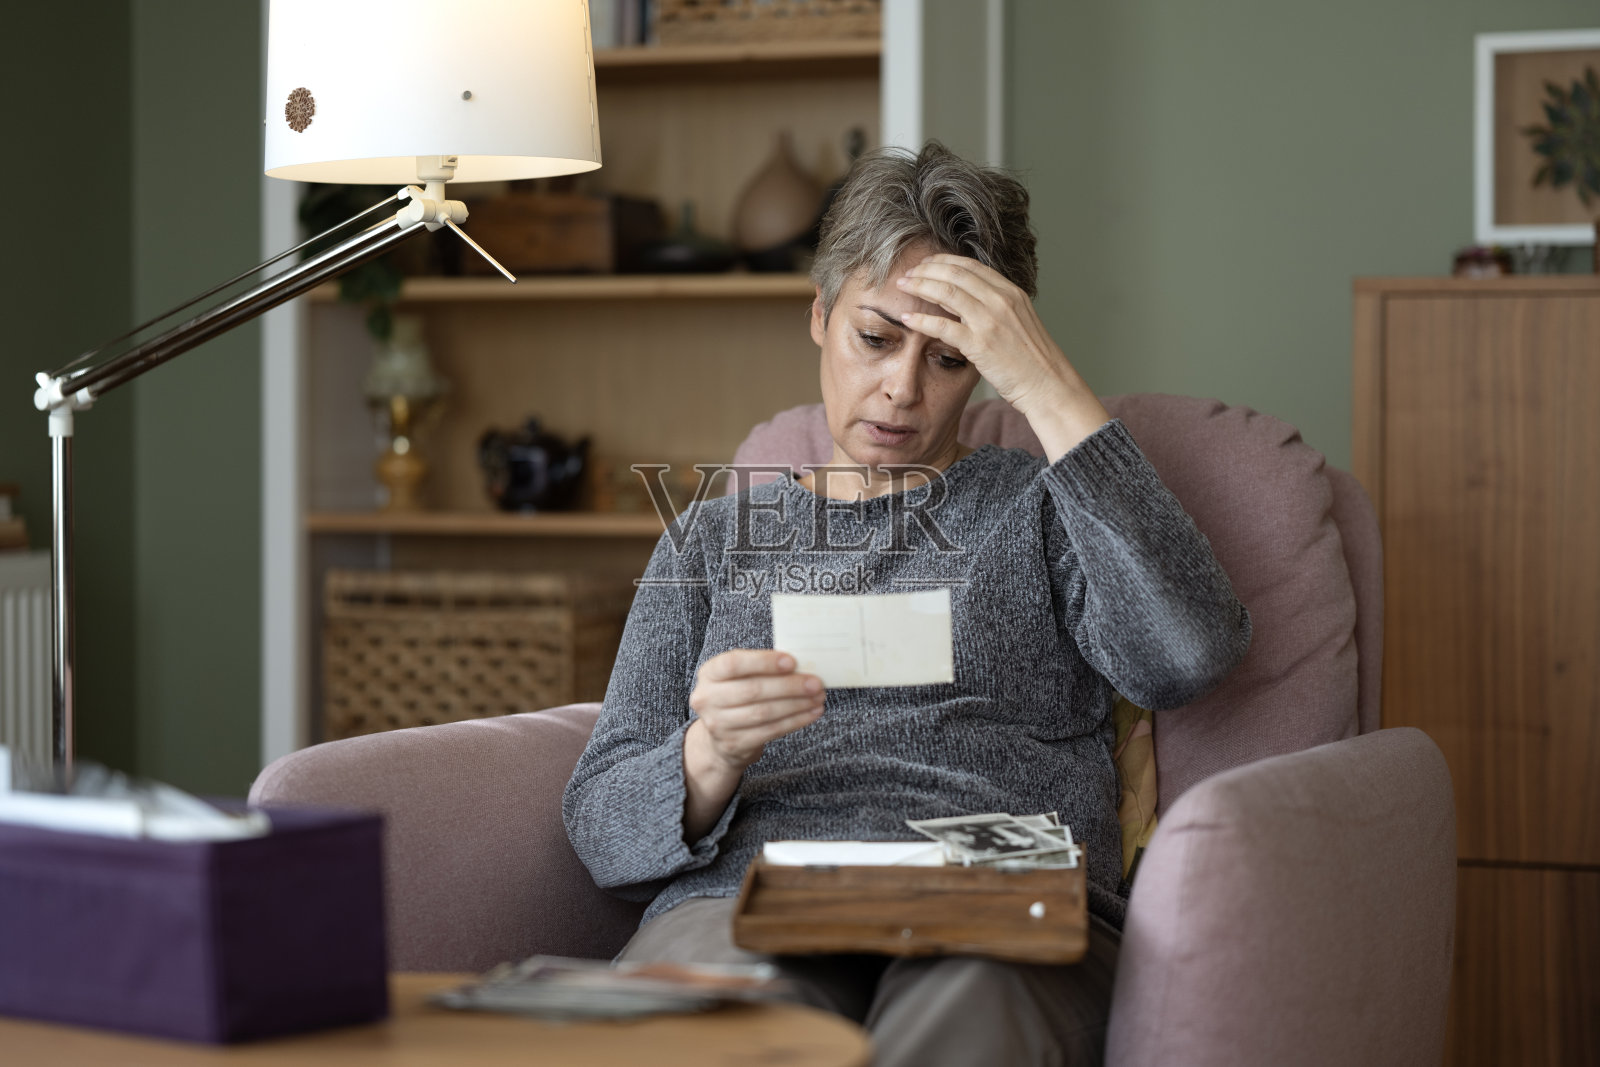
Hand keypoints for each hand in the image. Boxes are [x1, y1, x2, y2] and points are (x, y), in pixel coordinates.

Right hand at [682, 650, 823, 839]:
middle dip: (789, 686)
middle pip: (753, 691)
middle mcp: (707, 699)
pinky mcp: (734, 744)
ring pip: (764, 713)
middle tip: (815, 683)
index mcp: (709, 674)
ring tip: (818, 697)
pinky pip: (770, 731)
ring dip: (796, 705)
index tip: (792, 661)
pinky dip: (795, 721)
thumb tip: (801, 666)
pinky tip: (811, 713)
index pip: (734, 664)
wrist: (720, 737)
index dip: (764, 662)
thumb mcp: (740, 676)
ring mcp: (718, 724)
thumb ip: (762, 668)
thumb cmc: (738, 695)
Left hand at [896, 254, 1110, 459]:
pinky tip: (907, 319)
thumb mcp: (1017, 323)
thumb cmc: (1032, 359)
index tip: (926, 264)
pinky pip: (943, 326)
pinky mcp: (980, 344)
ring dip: (920, 286)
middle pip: (955, 273)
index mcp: (1011, 293)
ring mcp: (991, 321)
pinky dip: (922, 319)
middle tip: (908, 273)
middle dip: (927, 270)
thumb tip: (964, 302)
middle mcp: (1001, 301)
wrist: (1048, 384)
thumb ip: (995, 308)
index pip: (971, 266)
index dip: (944, 262)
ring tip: (903, 287)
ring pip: (947, 292)